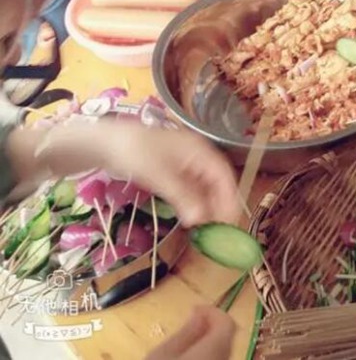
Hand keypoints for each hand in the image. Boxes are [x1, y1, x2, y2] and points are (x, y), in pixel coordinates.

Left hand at [105, 124, 239, 226]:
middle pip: (217, 180)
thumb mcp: (160, 177)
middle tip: (218, 230)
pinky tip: (192, 216)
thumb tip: (200, 220)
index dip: (230, 197)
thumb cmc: (137, 154)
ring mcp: (187, 162)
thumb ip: (183, 197)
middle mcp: (198, 154)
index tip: (230, 221)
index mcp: (200, 150)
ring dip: (207, 204)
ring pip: (206, 185)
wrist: (110, 142)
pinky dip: (195, 201)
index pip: (223, 174)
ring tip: (206, 228)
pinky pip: (193, 186)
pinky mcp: (176, 169)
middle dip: (219, 203)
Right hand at [144, 306, 234, 359]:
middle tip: (190, 321)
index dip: (213, 311)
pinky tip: (191, 355)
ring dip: (210, 341)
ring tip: (187, 340)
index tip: (194, 308)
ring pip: (223, 352)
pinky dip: (208, 354)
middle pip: (227, 338)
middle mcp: (224, 359)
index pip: (227, 323)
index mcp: (215, 348)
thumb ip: (186, 331)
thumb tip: (200, 312)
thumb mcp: (163, 353)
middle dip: (211, 326)